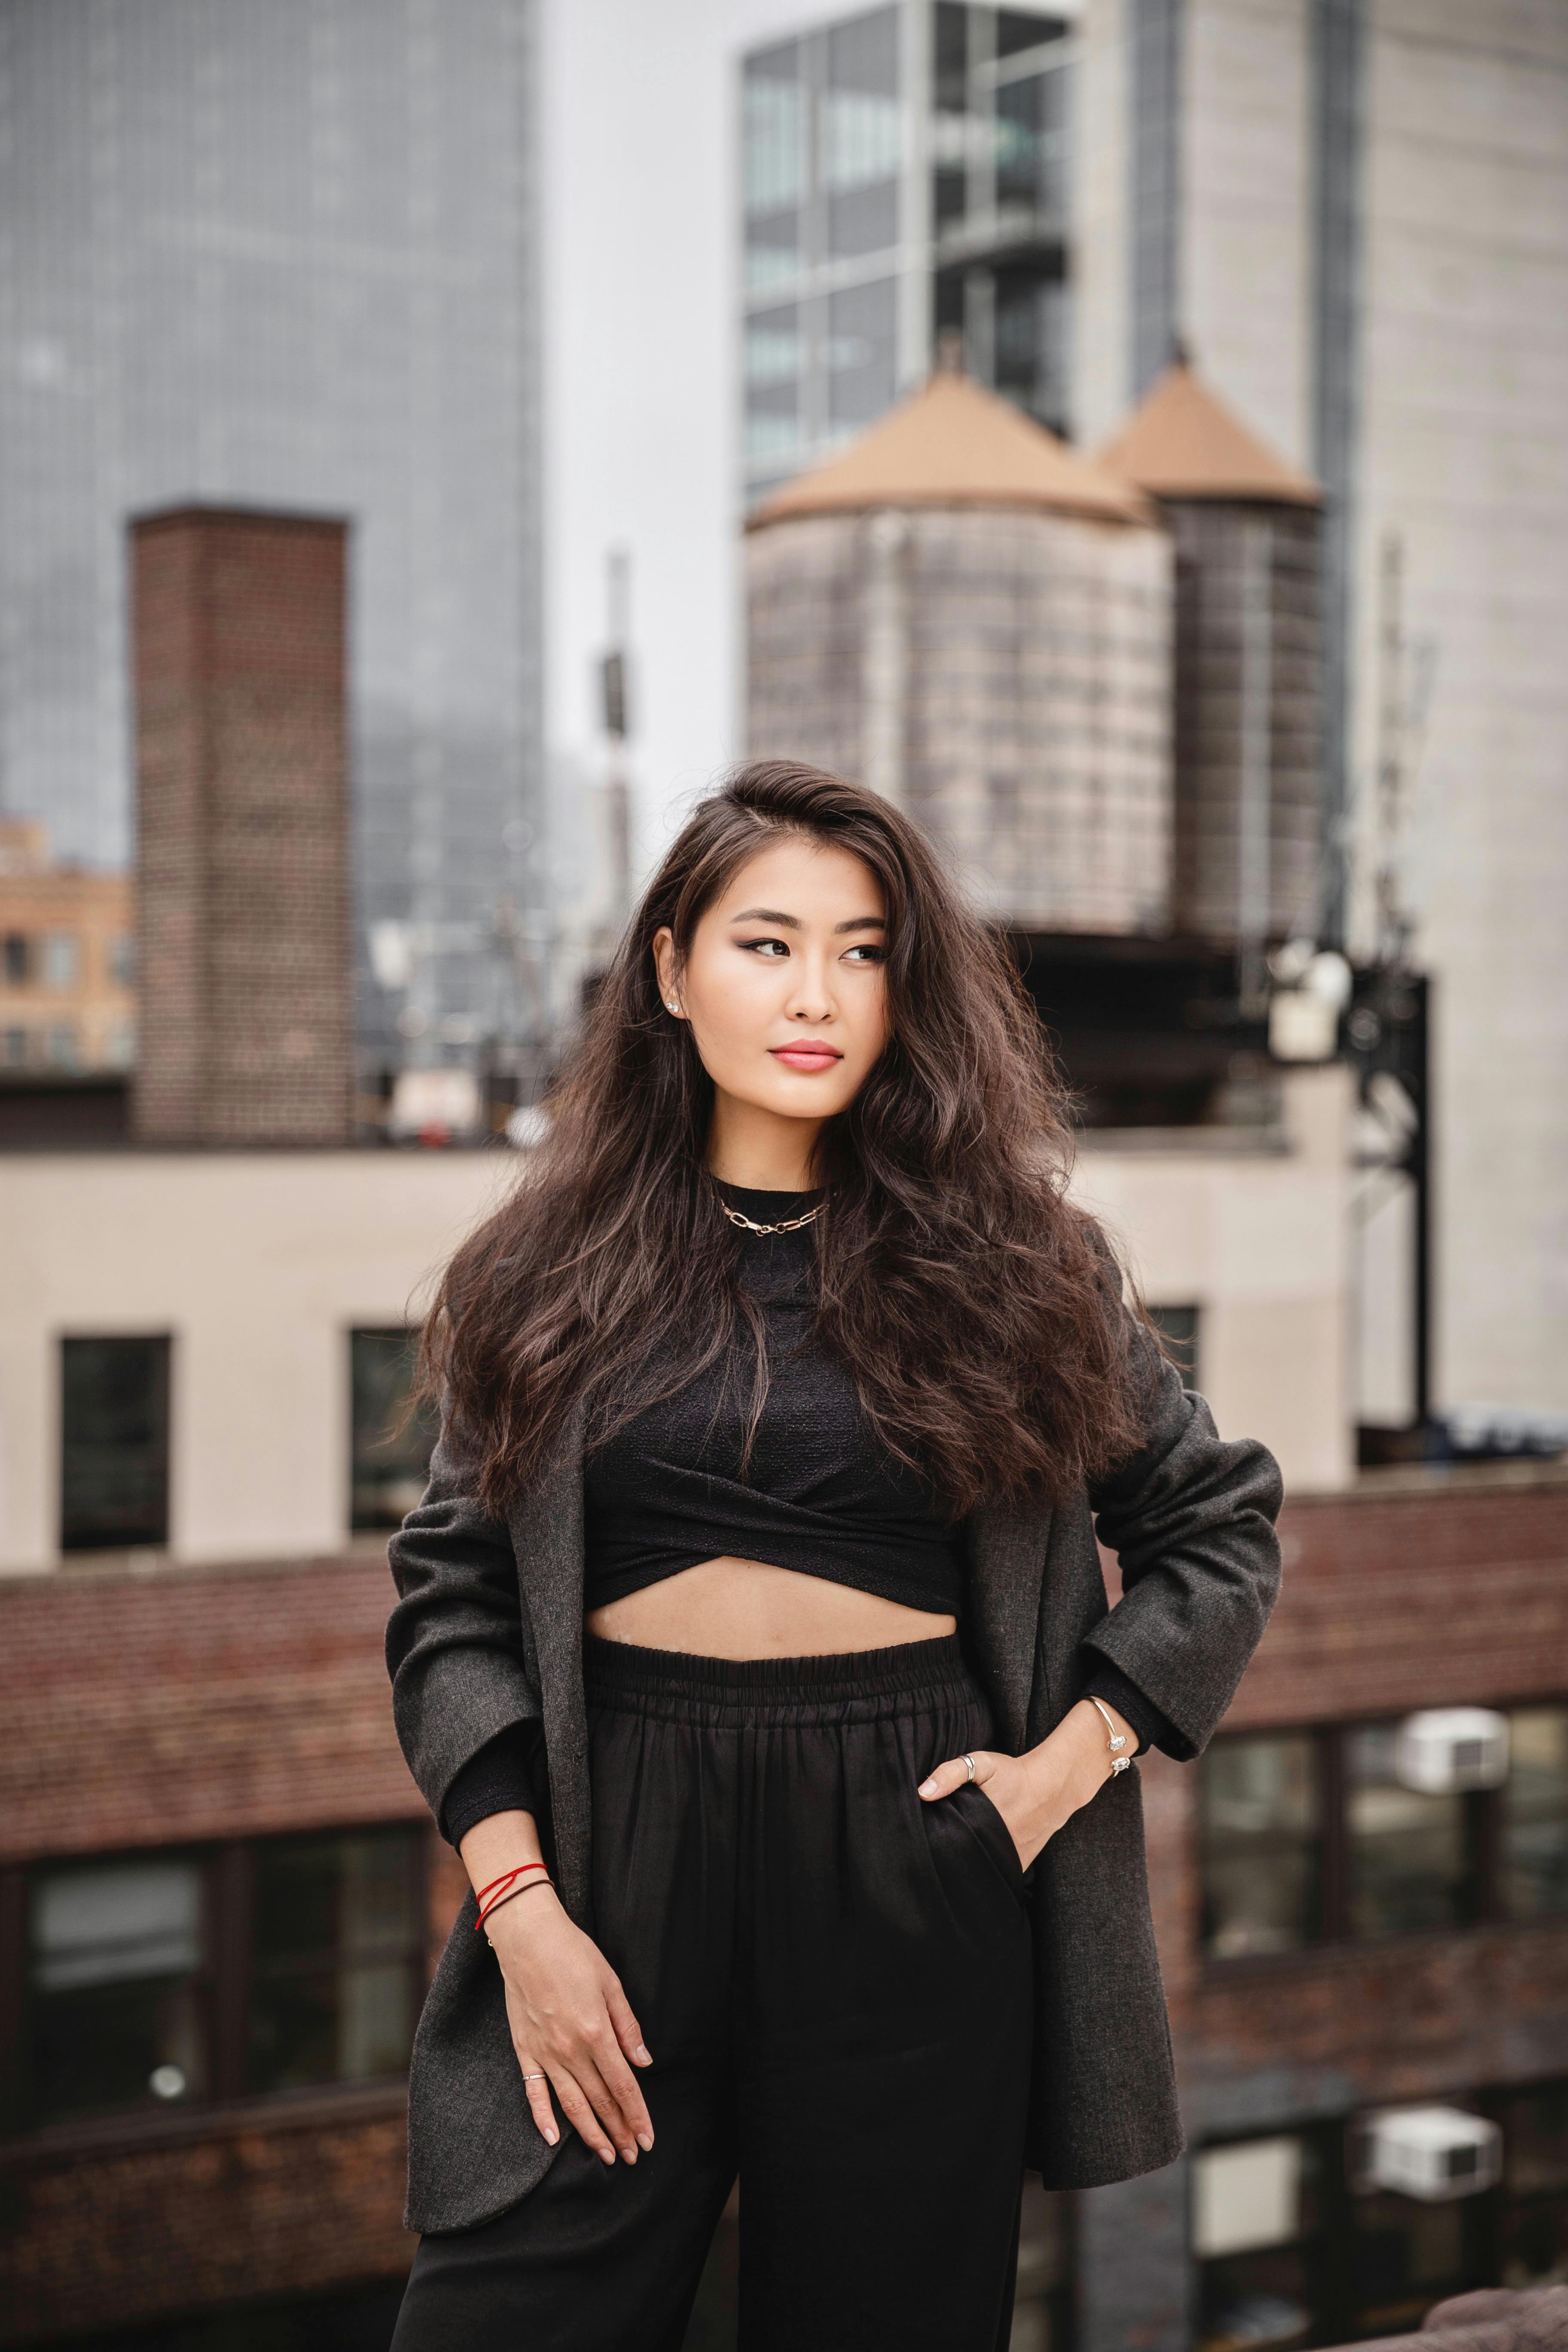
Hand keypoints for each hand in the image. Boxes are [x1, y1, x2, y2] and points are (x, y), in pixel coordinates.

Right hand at [485, 1886, 654, 2165]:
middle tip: (633, 2155)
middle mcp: (571, 2050)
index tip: (647, 2139)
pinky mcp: (525, 2050)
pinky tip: (553, 2140)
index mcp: (596, 2032)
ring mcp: (545, 2053)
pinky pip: (534, 2092)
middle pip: (600, 2101)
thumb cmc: (574, 1955)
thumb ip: (627, 2027)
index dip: (637, 2115)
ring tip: (607, 2156)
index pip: (623, 2085)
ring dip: (591, 2134)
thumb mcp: (611, 1983)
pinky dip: (543, 2119)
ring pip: (571, 2105)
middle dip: (619, 2131)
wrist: (528, 1939)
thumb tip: (643, 2063)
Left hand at [917, 1698, 1130, 1870]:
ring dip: (966, 1870)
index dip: (933, 1846)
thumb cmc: (1013, 1774)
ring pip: (980, 1872)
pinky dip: (986, 1873)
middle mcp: (997, 1847)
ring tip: (949, 1865)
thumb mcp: (983, 1763)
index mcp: (982, 1824)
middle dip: (946, 1860)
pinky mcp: (1020, 1865)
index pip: (948, 1846)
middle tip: (931, 1855)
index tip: (921, 1844)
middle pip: (961, 1861)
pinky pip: (998, 1875)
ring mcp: (1010, 1860)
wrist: (1053, 1787)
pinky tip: (974, 1866)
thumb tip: (922, 1793)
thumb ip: (952, 1773)